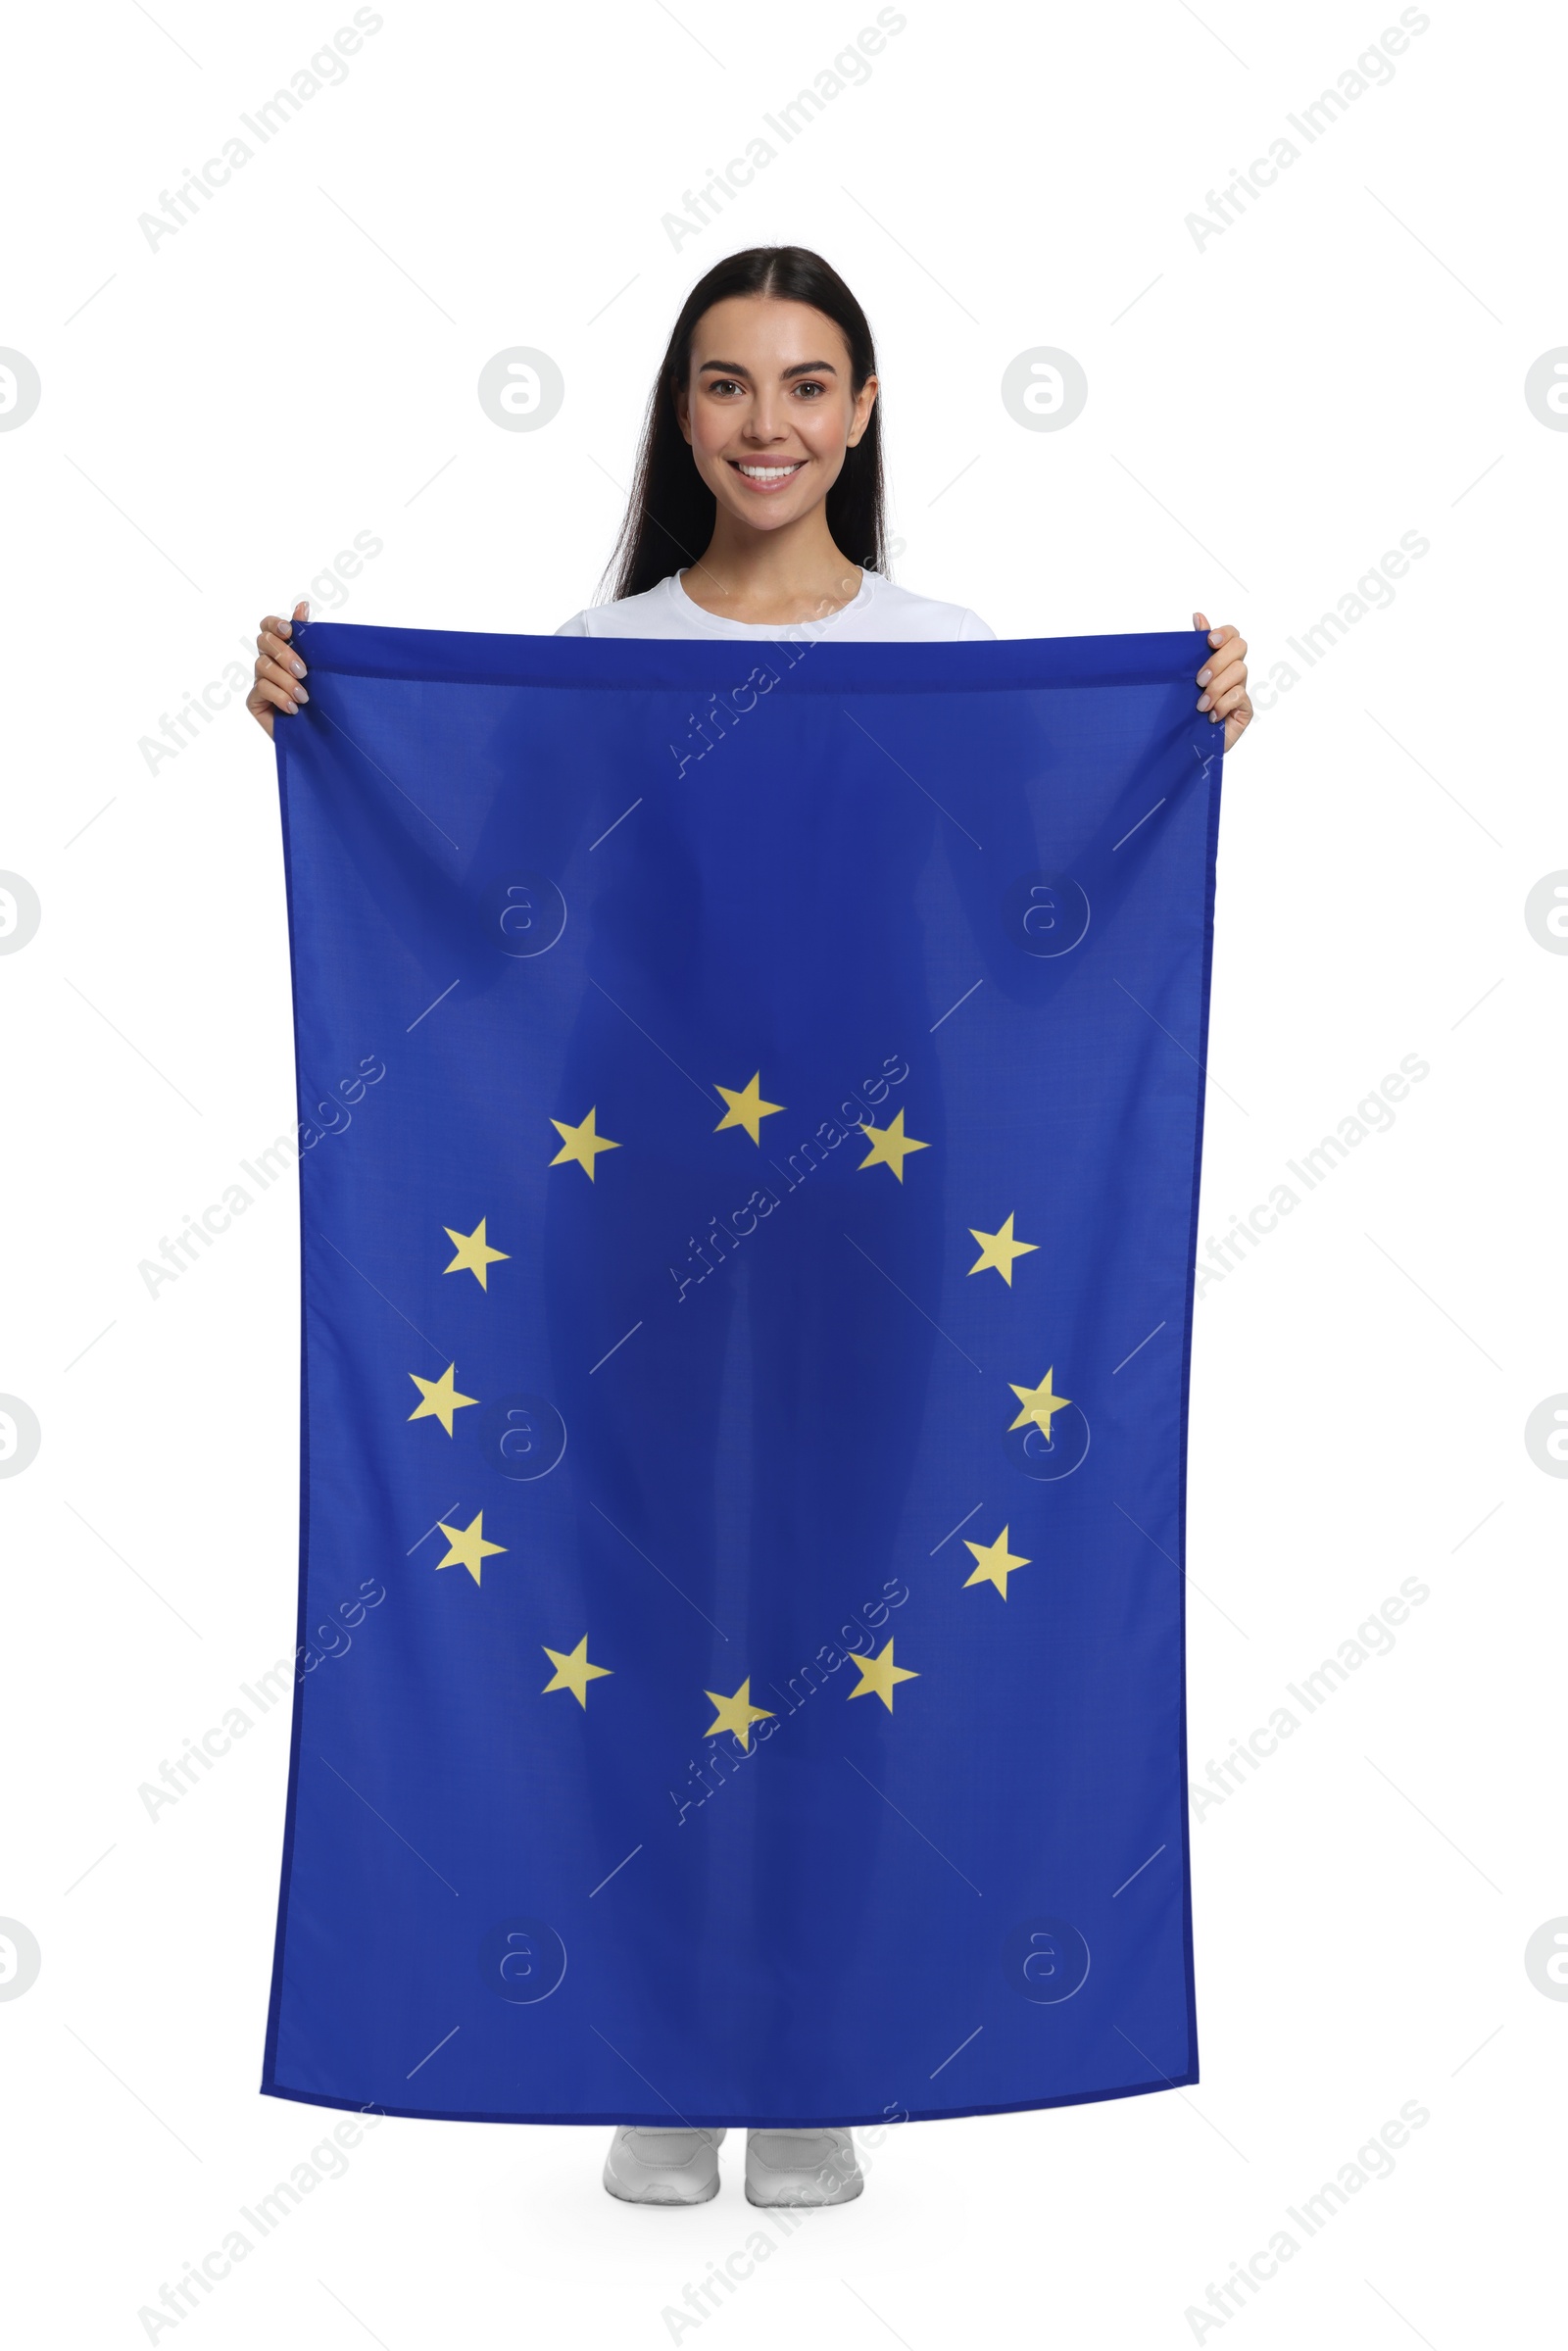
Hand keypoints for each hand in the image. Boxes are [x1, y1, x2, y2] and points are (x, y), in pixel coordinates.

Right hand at [247, 600, 309, 737]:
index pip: (268, 626)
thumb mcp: (319, 667)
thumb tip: (303, 603)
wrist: (321, 737)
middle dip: (284, 654)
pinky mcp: (254, 700)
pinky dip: (279, 696)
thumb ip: (309, 638)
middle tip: (304, 672)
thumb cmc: (322, 700)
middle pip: (264, 642)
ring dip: (285, 681)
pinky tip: (293, 709)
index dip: (274, 624)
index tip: (289, 631)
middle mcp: (268, 662)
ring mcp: (260, 681)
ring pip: (263, 666)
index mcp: (283, 650)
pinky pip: (261, 688)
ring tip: (304, 698)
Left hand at [1192, 613, 1251, 754]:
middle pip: (1240, 647)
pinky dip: (1223, 704)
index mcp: (1218, 661)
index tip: (1209, 641)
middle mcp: (1232, 673)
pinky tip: (1211, 716)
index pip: (1232, 635)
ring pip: (1240, 671)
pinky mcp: (1245, 710)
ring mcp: (1240, 690)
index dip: (1225, 633)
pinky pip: (1240, 696)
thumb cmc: (1183, 711)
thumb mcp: (1183, 678)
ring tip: (1201, 705)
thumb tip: (1198, 616)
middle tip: (1199, 680)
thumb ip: (1192, 649)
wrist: (1182, 746)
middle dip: (1217, 661)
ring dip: (1217, 687)